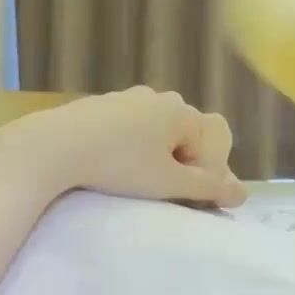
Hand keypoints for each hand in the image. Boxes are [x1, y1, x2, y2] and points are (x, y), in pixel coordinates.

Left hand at [0, 87, 247, 206]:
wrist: (51, 147)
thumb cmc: (118, 165)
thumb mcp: (168, 183)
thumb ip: (208, 188)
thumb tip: (243, 195)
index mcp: (181, 111)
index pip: (216, 144)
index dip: (209, 174)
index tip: (188, 196)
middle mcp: (159, 97)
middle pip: (189, 136)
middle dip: (185, 165)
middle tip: (165, 191)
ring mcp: (127, 99)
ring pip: (159, 134)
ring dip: (158, 159)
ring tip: (136, 183)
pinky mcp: (101, 107)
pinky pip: (131, 130)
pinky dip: (131, 150)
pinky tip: (112, 168)